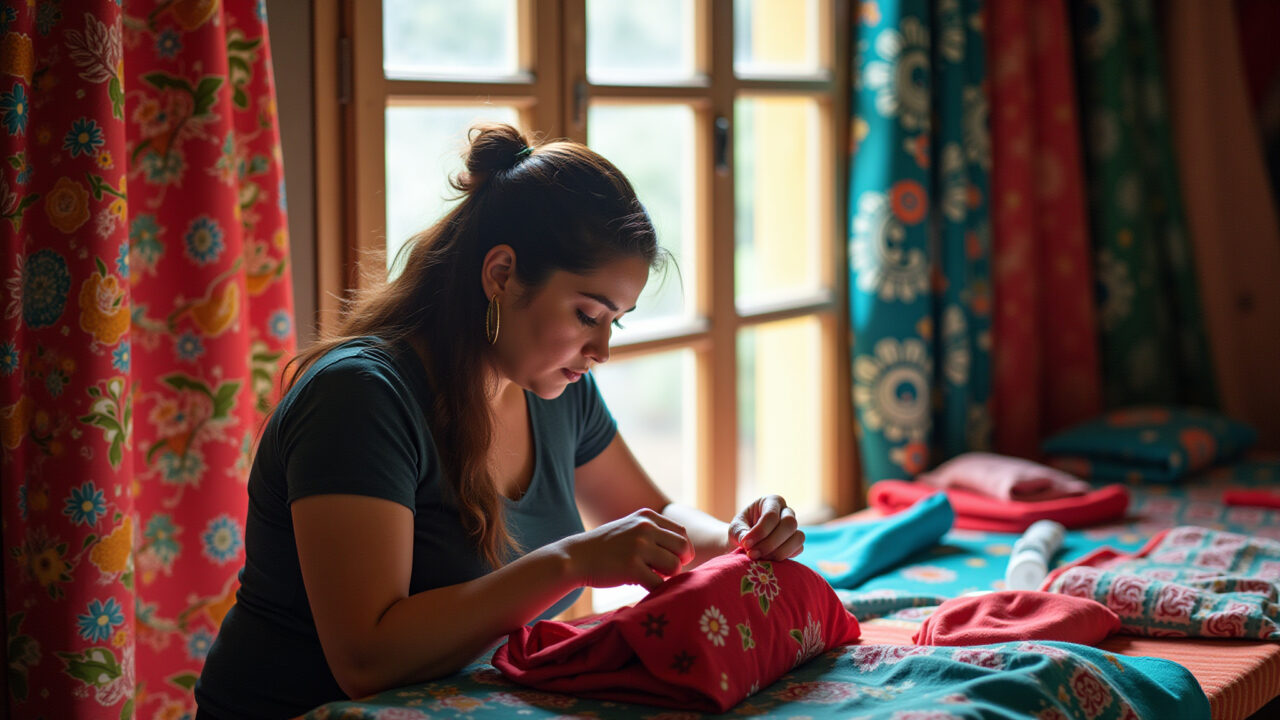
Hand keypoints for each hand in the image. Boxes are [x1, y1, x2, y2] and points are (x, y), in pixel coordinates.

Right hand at [562, 508, 694, 590]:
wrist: (576, 557)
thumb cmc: (606, 547)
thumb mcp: (630, 528)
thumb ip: (654, 533)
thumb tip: (686, 551)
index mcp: (647, 517)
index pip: (682, 533)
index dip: (682, 551)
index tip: (671, 561)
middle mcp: (645, 528)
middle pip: (683, 548)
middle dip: (679, 563)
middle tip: (665, 572)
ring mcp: (638, 547)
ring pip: (675, 566)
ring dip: (667, 577)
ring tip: (652, 577)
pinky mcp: (632, 568)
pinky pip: (658, 583)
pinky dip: (656, 589)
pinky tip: (643, 586)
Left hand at [728, 495, 803, 560]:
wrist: (746, 542)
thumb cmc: (740, 530)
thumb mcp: (735, 528)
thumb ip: (740, 533)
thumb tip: (748, 543)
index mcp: (771, 501)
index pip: (771, 515)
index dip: (760, 532)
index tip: (746, 544)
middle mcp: (786, 511)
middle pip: (789, 524)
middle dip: (770, 543)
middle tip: (753, 554)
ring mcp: (794, 527)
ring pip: (798, 537)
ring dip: (779, 551)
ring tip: (761, 558)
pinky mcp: (797, 542)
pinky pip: (798, 549)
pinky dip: (784, 556)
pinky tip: (769, 560)